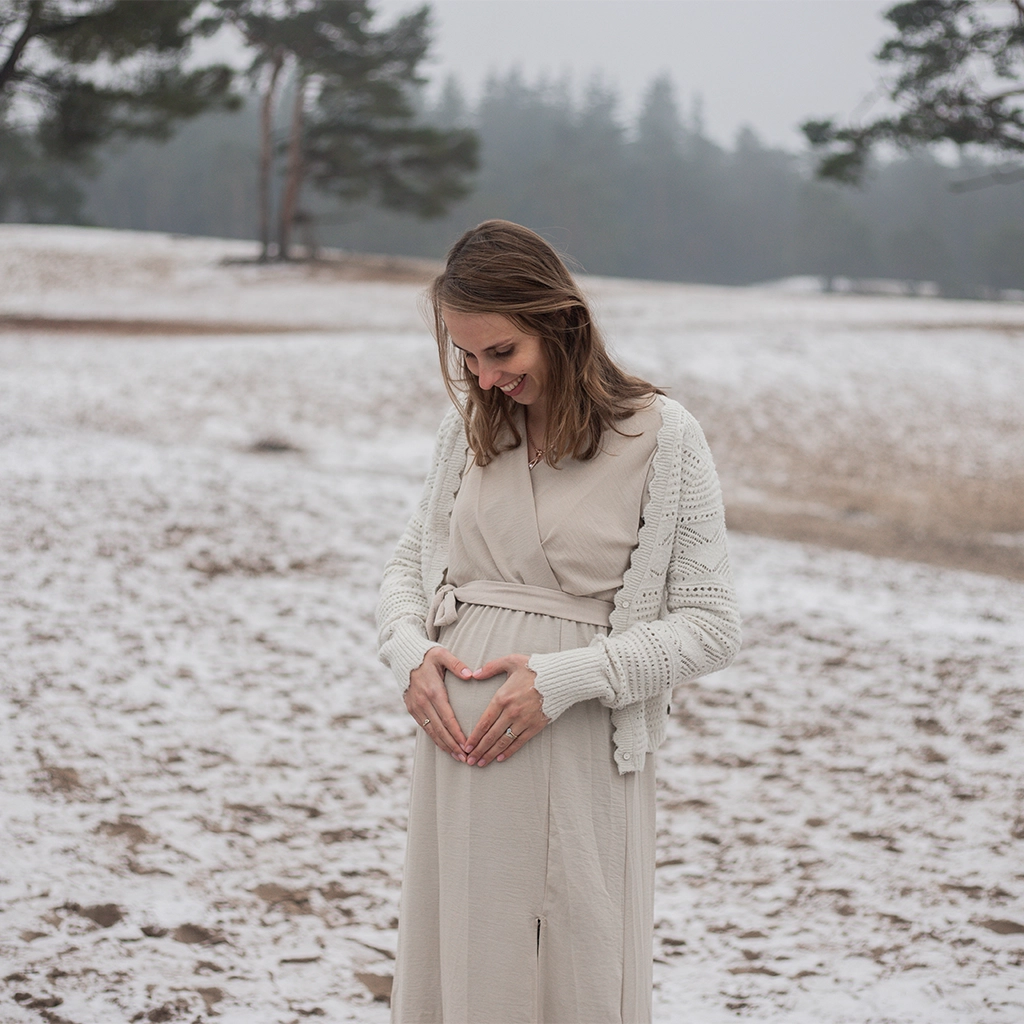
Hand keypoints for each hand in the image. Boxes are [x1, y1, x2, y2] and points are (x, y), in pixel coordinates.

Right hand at [405, 647, 472, 761]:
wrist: (403, 655)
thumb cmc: (427, 654)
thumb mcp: (442, 654)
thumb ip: (457, 665)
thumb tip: (471, 675)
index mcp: (433, 691)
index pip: (447, 718)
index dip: (457, 734)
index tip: (467, 745)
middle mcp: (423, 702)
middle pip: (440, 729)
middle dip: (453, 745)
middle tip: (466, 758)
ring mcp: (415, 707)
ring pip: (431, 731)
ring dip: (444, 746)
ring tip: (457, 757)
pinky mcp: (411, 709)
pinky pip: (424, 727)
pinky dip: (434, 739)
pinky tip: (444, 746)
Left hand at [465, 654, 548, 766]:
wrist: (560, 677)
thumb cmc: (535, 668)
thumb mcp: (511, 661)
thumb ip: (491, 667)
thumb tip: (474, 674)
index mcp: (502, 697)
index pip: (484, 722)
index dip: (474, 736)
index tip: (466, 746)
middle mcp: (511, 712)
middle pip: (491, 735)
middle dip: (479, 749)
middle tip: (469, 760)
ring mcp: (524, 720)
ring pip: (503, 741)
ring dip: (491, 754)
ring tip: (481, 763)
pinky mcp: (535, 726)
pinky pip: (519, 742)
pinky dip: (509, 751)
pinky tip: (500, 758)